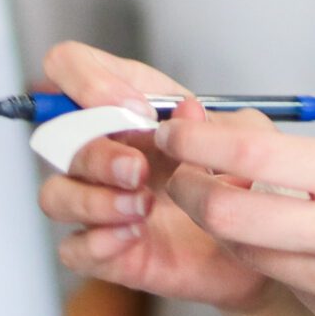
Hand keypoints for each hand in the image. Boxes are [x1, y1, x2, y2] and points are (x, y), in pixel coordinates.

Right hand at [33, 41, 273, 310]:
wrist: (259, 246)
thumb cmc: (241, 181)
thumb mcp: (247, 141)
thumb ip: (217, 124)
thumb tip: (187, 112)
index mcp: (125, 104)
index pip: (68, 66)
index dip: (86, 80)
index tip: (135, 109)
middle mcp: (102, 147)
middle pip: (57, 138)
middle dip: (97, 153)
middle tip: (138, 169)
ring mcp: (97, 199)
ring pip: (55, 195)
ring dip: (94, 200)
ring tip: (142, 207)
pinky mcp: (103, 249)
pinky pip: (72, 248)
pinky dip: (99, 242)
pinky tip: (134, 236)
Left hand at [155, 111, 314, 315]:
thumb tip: (261, 149)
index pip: (253, 156)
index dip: (199, 140)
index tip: (178, 127)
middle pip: (229, 214)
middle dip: (192, 190)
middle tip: (185, 173)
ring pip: (251, 254)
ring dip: (232, 228)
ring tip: (238, 204)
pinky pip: (291, 287)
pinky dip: (285, 264)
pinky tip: (311, 252)